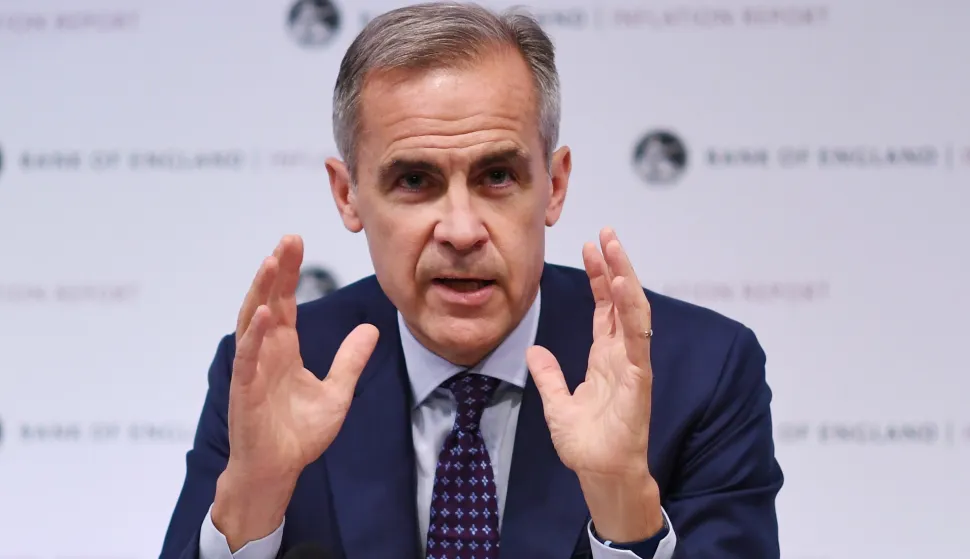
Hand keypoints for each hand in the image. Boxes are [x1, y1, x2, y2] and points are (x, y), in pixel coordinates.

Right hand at [213, 235, 378, 548]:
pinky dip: (255, 335)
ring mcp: (252, 368)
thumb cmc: (298, 434)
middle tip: (289, 238)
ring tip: (273, 261)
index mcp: (283, 349)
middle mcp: (265, 351)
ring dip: (261, 291)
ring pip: (253, 321)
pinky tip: (265, 313)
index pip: (286, 302)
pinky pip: (248, 357)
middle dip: (277, 269)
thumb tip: (372, 329)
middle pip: (268, 301)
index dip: (290, 272)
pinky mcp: (245, 390)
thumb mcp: (337, 393)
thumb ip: (350, 360)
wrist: (277, 471)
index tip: (297, 241)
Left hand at [527, 228, 661, 541]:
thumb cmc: (586, 444)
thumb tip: (534, 350)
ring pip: (633, 310)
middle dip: (615, 265)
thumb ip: (548, 374)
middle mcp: (622, 355)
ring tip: (614, 246)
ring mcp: (633, 364)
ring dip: (625, 276)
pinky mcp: (638, 378)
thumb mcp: (557, 402)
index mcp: (606, 357)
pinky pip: (637, 338)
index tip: (591, 247)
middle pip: (621, 300)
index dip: (600, 277)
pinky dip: (631, 310)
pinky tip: (622, 285)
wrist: (599, 474)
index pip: (605, 308)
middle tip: (605, 232)